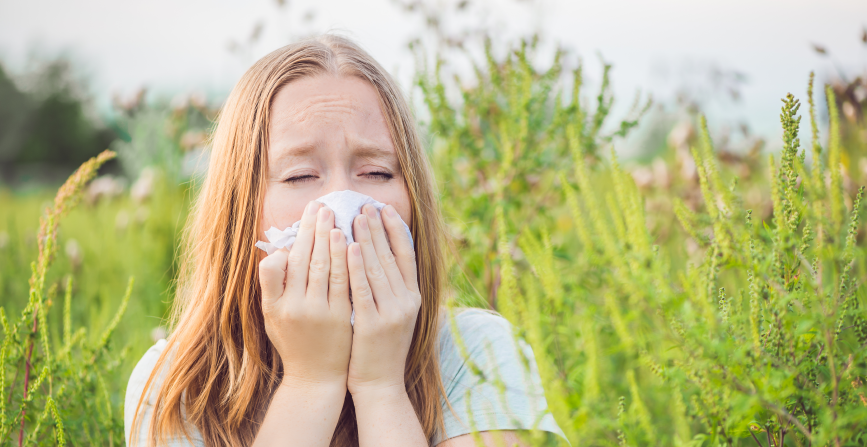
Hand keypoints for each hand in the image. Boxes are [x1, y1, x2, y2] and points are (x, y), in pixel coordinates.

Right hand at [258, 201, 352, 387]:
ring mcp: (320, 313)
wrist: (316, 377)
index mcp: (275, 304)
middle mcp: (295, 307)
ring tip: (336, 216)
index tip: (305, 215)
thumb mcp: (272, 315)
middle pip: (307, 259)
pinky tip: (352, 242)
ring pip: (327, 267)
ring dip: (332, 238)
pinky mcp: (342, 317)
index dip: (296, 237)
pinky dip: (348, 260)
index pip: (283, 262)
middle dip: (314, 229)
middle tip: (322, 205)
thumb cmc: (293, 341)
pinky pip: (346, 282)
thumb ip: (272, 284)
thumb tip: (280, 250)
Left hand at [345, 204, 420, 396]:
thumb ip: (391, 287)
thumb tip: (380, 254)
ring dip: (366, 239)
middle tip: (364, 204)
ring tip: (355, 216)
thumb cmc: (381, 347)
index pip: (407, 255)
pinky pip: (364, 289)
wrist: (380, 384)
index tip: (384, 208)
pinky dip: (357, 265)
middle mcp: (407, 302)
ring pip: (378, 268)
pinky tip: (349, 246)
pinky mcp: (373, 324)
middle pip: (391, 257)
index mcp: (414, 297)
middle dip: (377, 228)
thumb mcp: (395, 315)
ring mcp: (392, 313)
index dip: (396, 230)